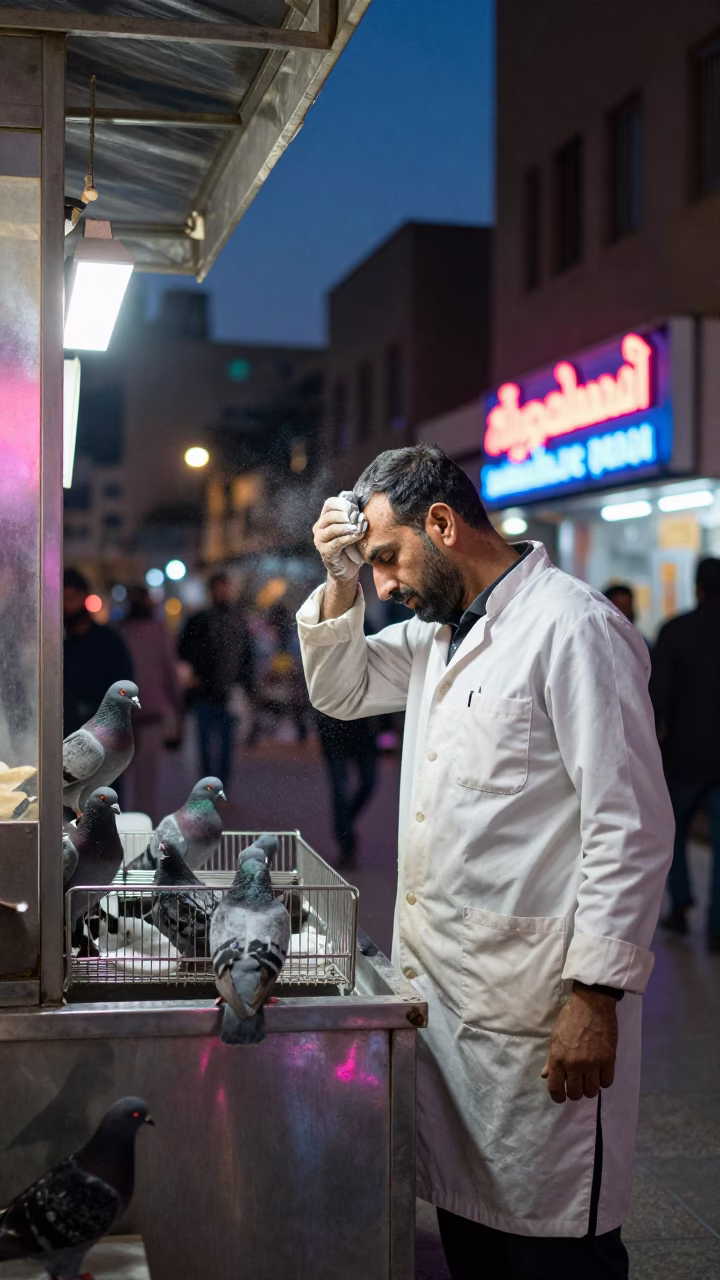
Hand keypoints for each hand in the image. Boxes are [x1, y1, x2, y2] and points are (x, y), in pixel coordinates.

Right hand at [312, 495, 366, 583]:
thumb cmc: (351, 545)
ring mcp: (319, 540)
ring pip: (332, 529)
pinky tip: (357, 536)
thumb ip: (354, 517)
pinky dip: (348, 538)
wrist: (347, 568)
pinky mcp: (324, 551)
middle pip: (330, 516)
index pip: (329, 504)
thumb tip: (361, 508)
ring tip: (358, 528)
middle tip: (358, 517)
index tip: (355, 508)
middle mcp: (318, 528)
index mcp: (324, 518)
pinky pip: (337, 542)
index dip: (342, 504)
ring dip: (348, 527)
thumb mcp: (352, 528)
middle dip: (346, 515)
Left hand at [541, 987, 617, 1103]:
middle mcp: (574, 1064)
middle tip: (577, 1084)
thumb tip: (545, 1075)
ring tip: (589, 1079)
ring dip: (590, 1088)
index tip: (561, 1097)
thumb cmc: (570, 1018)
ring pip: (592, 1091)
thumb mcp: (555, 1037)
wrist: (592, 1004)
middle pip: (575, 1093)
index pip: (555, 1088)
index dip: (558, 1097)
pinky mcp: (608, 1060)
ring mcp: (592, 1063)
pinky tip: (601, 1073)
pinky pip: (607, 1082)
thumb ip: (551, 1059)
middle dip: (575, 1092)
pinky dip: (603, 1081)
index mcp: (558, 1058)